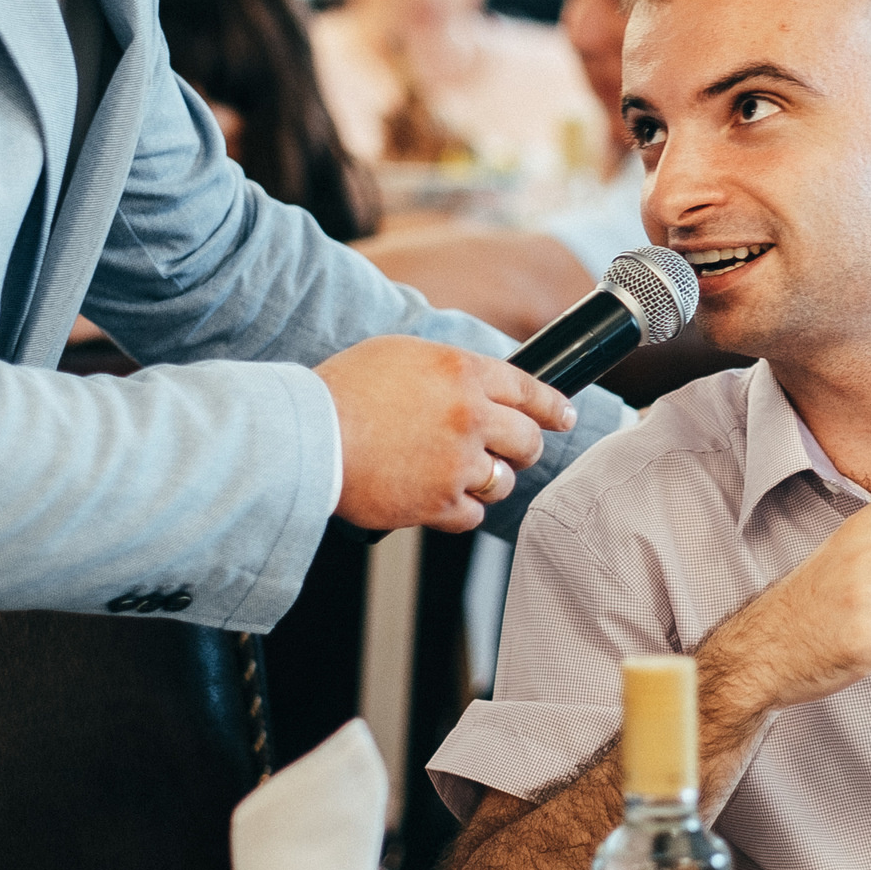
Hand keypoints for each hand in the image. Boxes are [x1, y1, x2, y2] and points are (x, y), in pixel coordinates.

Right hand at [315, 335, 577, 530]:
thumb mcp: (400, 355)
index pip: (528, 390)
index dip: (551, 407)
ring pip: (503, 481)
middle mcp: (469, 416)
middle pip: (527, 441)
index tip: (563, 417)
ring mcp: (458, 462)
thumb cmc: (341, 392)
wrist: (307, 435)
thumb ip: (447, 369)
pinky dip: (459, 509)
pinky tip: (436, 498)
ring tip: (455, 474)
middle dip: (523, 449)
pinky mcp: (440, 503)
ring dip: (488, 480)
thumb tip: (475, 382)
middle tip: (513, 453)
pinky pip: (472, 514)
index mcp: (463, 372)